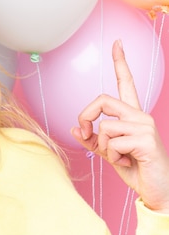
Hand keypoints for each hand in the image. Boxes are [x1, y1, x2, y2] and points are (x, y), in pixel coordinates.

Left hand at [71, 40, 168, 213]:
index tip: (117, 43)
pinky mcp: (146, 140)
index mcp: (132, 116)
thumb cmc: (136, 170)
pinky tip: (127, 162)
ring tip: (118, 157)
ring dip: (102, 146)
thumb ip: (92, 141)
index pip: (126, 83)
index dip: (121, 62)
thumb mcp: (108, 154)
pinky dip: (112, 156)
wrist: (158, 191)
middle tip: (85, 133)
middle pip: (102, 100)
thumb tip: (75, 129)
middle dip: (86, 115)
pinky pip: (111, 143)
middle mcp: (140, 116)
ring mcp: (145, 126)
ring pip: (104, 126)